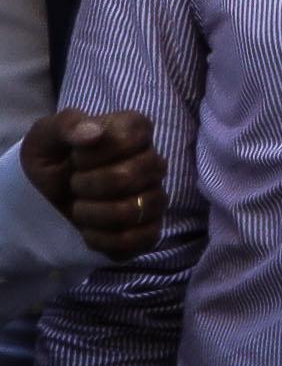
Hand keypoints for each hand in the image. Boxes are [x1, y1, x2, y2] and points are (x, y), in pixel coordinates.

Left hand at [21, 106, 156, 259]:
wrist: (43, 196)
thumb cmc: (51, 159)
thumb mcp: (46, 136)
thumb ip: (67, 125)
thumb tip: (93, 133)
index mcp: (134, 131)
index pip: (131, 139)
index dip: (95, 153)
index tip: (76, 157)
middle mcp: (152, 162)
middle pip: (136, 175)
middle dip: (92, 185)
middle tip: (74, 185)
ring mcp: (153, 196)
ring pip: (143, 208)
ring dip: (99, 214)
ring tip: (79, 210)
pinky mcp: (148, 229)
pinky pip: (145, 238)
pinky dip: (109, 240)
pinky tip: (87, 233)